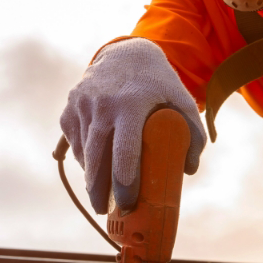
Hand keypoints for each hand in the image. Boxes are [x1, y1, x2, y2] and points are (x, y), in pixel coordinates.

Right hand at [59, 38, 206, 213]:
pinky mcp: (69, 109)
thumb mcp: (181, 99)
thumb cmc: (157, 82)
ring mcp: (82, 106)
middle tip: (104, 210)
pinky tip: (93, 167)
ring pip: (84, 153)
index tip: (126, 202)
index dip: (124, 182)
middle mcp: (102, 105)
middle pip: (96, 159)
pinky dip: (83, 158)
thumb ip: (192, 132)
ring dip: (91, 175)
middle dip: (98, 190)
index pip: (124, 152)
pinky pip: (74, 142)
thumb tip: (188, 169)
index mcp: (131, 104)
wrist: (125, 52)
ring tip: (101, 191)